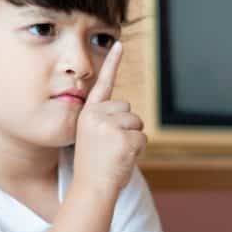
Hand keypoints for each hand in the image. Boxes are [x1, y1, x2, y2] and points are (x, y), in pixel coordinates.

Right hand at [73, 42, 146, 193]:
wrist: (91, 188)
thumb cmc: (95, 166)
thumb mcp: (93, 137)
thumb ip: (106, 121)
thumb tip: (129, 115)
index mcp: (88, 113)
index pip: (103, 84)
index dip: (112, 63)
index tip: (119, 44)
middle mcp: (97, 115)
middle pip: (129, 110)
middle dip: (128, 128)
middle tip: (112, 148)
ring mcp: (110, 126)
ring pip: (138, 124)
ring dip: (133, 140)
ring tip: (116, 154)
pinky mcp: (123, 138)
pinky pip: (143, 139)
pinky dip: (138, 150)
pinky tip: (122, 159)